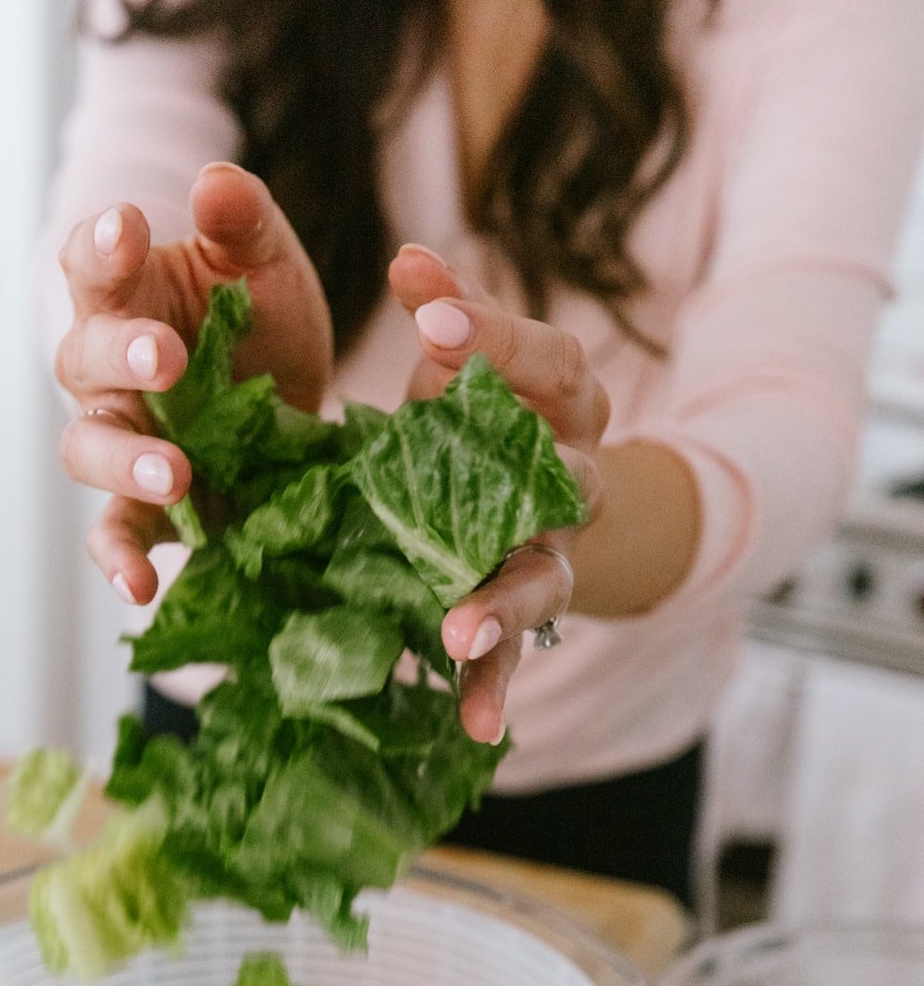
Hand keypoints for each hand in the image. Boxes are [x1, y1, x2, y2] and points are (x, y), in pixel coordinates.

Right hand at [56, 163, 332, 602]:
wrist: (297, 401)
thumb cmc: (260, 318)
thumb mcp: (266, 262)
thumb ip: (243, 222)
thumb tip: (216, 184)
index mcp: (126, 293)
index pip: (91, 262)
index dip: (102, 246)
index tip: (129, 228)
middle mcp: (107, 370)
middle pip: (84, 359)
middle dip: (123, 358)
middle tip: (168, 360)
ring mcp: (122, 440)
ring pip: (90, 450)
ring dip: (127, 462)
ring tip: (177, 473)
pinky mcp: (148, 508)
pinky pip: (118, 533)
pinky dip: (120, 560)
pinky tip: (140, 586)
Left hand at [388, 243, 609, 743]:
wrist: (547, 507)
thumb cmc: (487, 423)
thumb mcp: (467, 371)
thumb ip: (448, 321)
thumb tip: (409, 257)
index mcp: (567, 403)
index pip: (551, 359)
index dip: (495, 334)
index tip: (421, 307)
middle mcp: (575, 478)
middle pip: (569, 474)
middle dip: (531, 472)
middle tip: (489, 467)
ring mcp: (555, 554)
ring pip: (544, 581)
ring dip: (505, 607)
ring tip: (460, 634)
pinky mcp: (526, 617)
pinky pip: (517, 659)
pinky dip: (494, 691)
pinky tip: (474, 728)